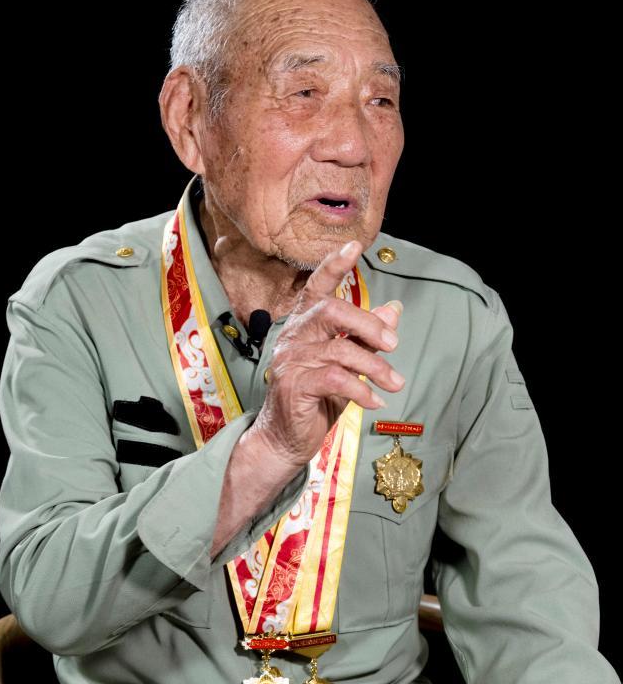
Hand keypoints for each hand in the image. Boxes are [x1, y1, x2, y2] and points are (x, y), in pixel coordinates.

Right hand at [250, 239, 404, 469]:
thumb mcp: (348, 363)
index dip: (334, 265)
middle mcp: (293, 335)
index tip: (354, 245)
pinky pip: (334, 379)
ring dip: (375, 368)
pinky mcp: (293, 385)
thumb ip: (366, 337)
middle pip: (332, 311)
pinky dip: (361, 391)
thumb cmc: (317, 398)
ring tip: (395, 384)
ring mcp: (289, 359)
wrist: (287, 438)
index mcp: (305, 324)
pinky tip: (374, 402)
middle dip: (368, 325)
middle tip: (394, 344)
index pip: (317, 287)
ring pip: (339, 350)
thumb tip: (394, 310)